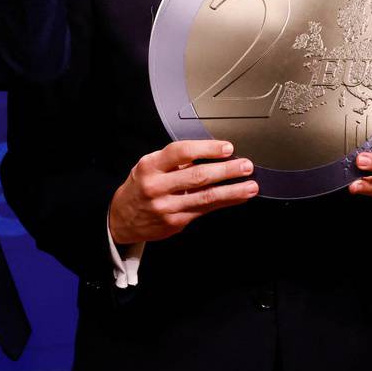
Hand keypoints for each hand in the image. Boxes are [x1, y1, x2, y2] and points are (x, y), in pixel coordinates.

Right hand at [107, 139, 255, 243]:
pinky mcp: (175, 222)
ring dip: (232, 191)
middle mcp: (157, 186)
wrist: (121, 219)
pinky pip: (205, 210)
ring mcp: (166, 206)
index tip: (227, 148)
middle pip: (197, 176)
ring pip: (205, 197)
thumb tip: (211, 153)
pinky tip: (237, 197)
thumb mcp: (149, 166)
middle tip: (245, 166)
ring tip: (250, 186)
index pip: (181, 152)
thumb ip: (175, 161)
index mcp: (150, 166)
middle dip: (226, 170)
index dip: (206, 149)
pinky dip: (224, 202)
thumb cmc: (141, 187)